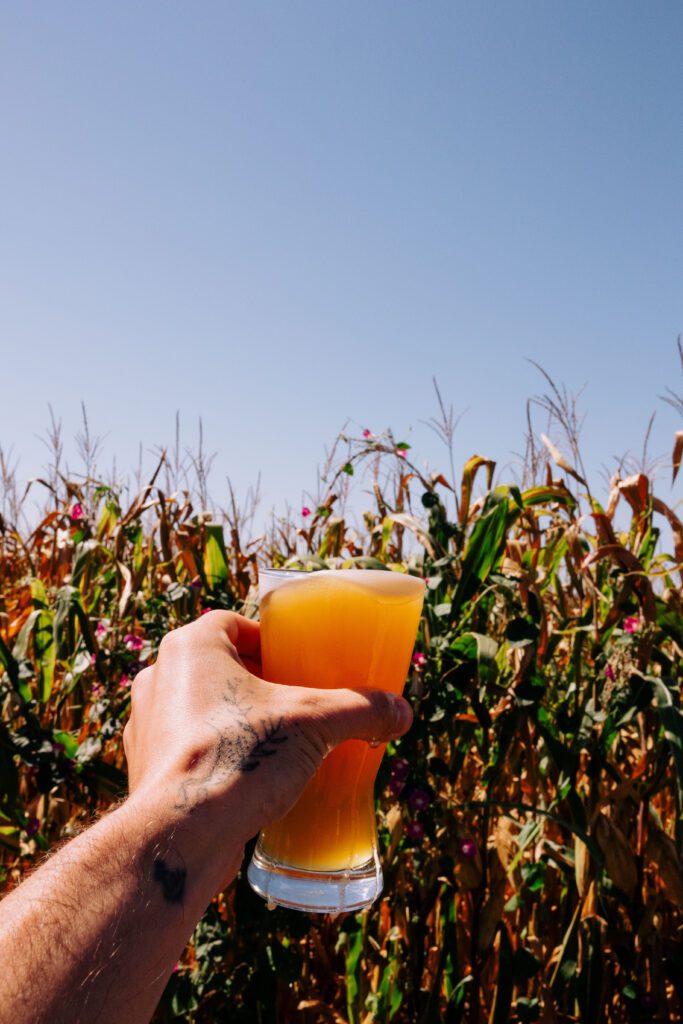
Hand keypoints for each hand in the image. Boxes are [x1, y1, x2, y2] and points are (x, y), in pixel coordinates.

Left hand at [123, 611, 412, 858]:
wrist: (183, 834)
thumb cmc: (240, 758)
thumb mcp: (314, 722)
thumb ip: (359, 709)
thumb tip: (402, 712)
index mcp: (191, 647)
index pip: (233, 624)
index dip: (268, 639)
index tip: (298, 660)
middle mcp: (159, 677)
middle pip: (219, 666)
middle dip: (257, 682)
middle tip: (296, 700)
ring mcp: (146, 725)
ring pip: (199, 708)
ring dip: (235, 719)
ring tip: (277, 742)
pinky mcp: (146, 769)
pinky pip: (187, 749)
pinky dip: (216, 756)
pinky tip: (250, 779)